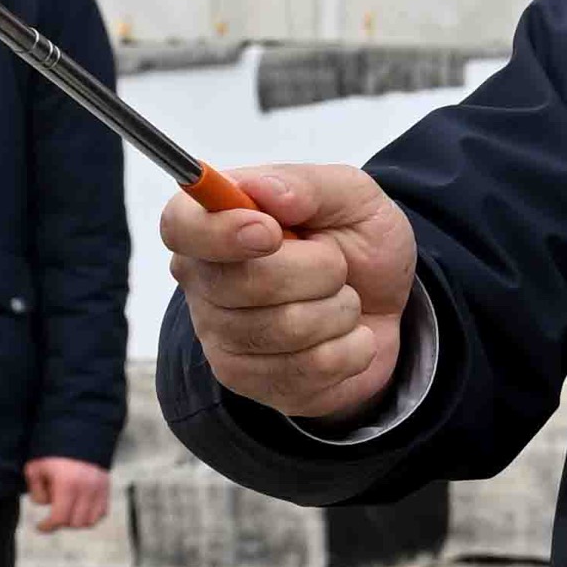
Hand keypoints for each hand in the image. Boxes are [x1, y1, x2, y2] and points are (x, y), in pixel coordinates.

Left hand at [22, 457, 113, 536]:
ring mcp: (99, 488)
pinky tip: (79, 508)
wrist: (78, 434)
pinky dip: (90, 515)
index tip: (40, 526)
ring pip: (90, 521)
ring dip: (77, 521)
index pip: (60, 518)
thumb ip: (36, 491)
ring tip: (67, 511)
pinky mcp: (106, 487)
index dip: (47, 526)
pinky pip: (101, 512)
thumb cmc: (53, 453)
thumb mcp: (35, 469)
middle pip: (75, 523)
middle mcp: (87, 488)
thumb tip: (46, 504)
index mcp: (67, 484)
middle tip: (53, 515)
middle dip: (62, 522)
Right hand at [163, 161, 416, 422]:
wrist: (385, 306)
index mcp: (213, 223)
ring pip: (285, 329)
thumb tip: (264, 190)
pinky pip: (309, 369)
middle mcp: (203, 281)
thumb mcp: (350, 196)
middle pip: (244, 283)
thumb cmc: (356, 243)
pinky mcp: (247, 380)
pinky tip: (345, 336)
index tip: (270, 232)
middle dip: (320, 269)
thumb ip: (308, 185)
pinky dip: (350, 348)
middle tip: (335, 263)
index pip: (181, 227)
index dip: (221, 233)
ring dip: (340, 309)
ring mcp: (220, 336)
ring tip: (342, 299)